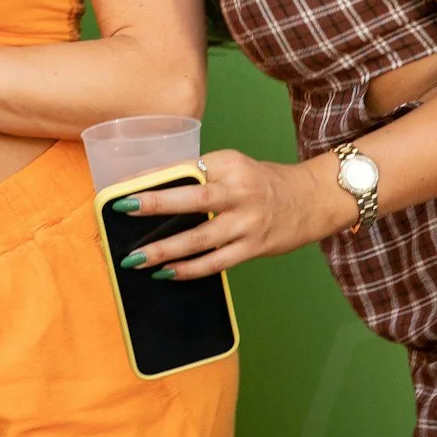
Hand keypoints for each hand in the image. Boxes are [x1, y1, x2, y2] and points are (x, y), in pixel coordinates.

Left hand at [110, 149, 351, 278]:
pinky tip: (166, 273)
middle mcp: (240, 191)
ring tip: (136, 258)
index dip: (154, 179)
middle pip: (194, 198)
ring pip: (201, 238)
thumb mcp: (234, 167)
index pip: (186, 169)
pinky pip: (217, 262)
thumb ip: (202, 175)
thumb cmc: (264, 182)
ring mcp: (248, 222)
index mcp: (230, 164)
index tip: (124, 187)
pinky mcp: (254, 247)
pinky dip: (190, 269)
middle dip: (156, 205)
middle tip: (124, 210)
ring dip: (165, 249)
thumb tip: (154, 189)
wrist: (313, 199)